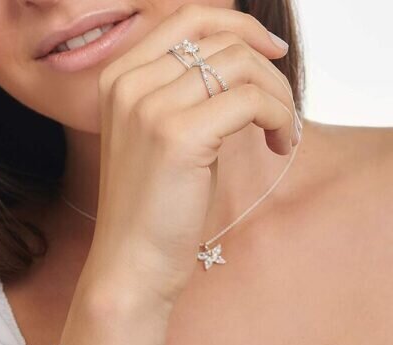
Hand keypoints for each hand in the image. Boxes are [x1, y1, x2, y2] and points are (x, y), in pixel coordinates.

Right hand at [80, 4, 298, 313]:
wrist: (129, 264)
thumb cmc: (150, 210)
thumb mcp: (159, 138)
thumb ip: (183, 93)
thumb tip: (240, 58)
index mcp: (118, 79)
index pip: (188, 18)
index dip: (239, 26)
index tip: (272, 54)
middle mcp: (128, 84)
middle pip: (221, 40)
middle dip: (268, 69)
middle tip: (281, 109)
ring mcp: (149, 108)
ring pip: (241, 65)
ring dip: (278, 95)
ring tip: (281, 131)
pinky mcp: (178, 137)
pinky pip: (252, 100)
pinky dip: (279, 118)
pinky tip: (279, 146)